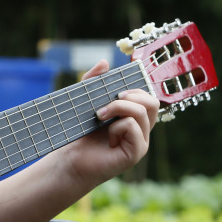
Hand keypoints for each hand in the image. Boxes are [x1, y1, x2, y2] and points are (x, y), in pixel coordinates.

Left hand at [59, 60, 158, 186]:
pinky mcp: (135, 153)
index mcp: (134, 117)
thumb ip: (94, 82)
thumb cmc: (80, 133)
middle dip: (129, 96)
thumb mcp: (86, 102)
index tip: (112, 92)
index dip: (133, 89)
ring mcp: (141, 142)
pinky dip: (117, 126)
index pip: (147, 96)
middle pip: (152, 102)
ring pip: (142, 112)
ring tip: (99, 116)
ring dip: (118, 108)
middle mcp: (142, 129)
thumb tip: (105, 61)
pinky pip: (133, 128)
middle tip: (108, 103)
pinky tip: (106, 135)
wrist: (70, 160)